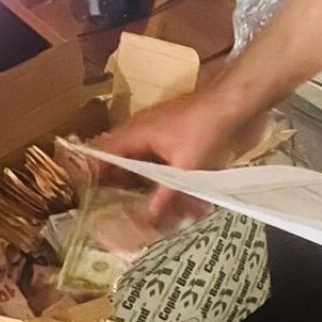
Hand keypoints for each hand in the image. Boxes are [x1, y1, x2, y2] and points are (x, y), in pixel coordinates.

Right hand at [100, 95, 251, 216]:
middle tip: (120, 208)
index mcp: (134, 134)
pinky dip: (157, 172)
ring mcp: (152, 130)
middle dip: (121, 184)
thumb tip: (148, 218)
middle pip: (119, 160)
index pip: (102, 156)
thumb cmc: (203, 129)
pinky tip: (166, 190)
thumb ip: (165, 193)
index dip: (95, 177)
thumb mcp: (185, 166)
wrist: (227, 103)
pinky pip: (153, 156)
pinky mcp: (167, 133)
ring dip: (142, 180)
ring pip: (138, 160)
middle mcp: (138, 130)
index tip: (94, 199)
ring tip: (144, 203)